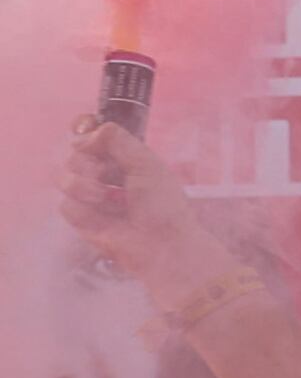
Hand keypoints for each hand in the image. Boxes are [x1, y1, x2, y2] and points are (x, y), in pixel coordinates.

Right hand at [59, 119, 233, 308]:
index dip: (85, 132)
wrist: (161, 246)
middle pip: (74, 153)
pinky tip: (104, 219)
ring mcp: (92, 196)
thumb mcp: (146, 164)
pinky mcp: (82, 219)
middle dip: (86, 162)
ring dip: (81, 185)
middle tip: (105, 176)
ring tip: (103, 197)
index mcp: (125, 158)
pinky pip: (65, 205)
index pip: (94, 135)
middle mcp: (106, 174)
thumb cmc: (162, 205)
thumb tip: (87, 132)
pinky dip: (84, 210)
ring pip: (63, 176)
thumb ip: (118, 141)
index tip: (84, 132)